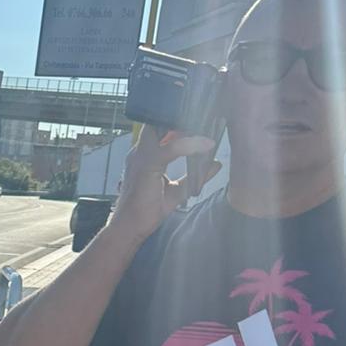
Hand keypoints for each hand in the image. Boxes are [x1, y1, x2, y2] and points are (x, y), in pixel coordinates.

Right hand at [111, 126, 221, 242]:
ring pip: (166, 130)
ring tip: (210, 128)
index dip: (178, 122)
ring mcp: (141, 157)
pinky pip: (171, 148)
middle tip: (207, 119)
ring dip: (189, 128)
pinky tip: (207, 145)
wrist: (130, 227)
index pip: (159, 128)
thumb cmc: (147, 210)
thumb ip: (194, 176)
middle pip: (160, 122)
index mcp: (144, 155)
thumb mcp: (176, 191)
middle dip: (182, 118)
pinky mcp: (147, 166)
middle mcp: (140, 152)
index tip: (200, 121)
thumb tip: (215, 163)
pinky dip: (190, 145)